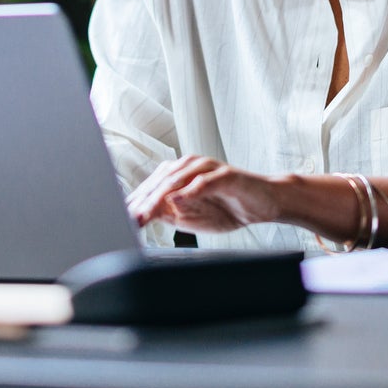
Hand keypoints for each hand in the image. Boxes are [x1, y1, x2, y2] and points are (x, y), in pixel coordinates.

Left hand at [126, 156, 284, 232]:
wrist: (265, 203)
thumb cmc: (229, 207)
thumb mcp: (195, 217)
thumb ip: (172, 215)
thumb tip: (149, 215)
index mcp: (179, 174)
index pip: (151, 188)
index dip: (136, 204)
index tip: (122, 221)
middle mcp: (189, 166)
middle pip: (159, 182)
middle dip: (143, 202)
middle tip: (129, 219)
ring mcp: (208, 168)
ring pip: (178, 180)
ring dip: (160, 197)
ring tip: (147, 212)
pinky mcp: (226, 175)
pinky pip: (205, 181)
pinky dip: (191, 191)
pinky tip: (178, 200)